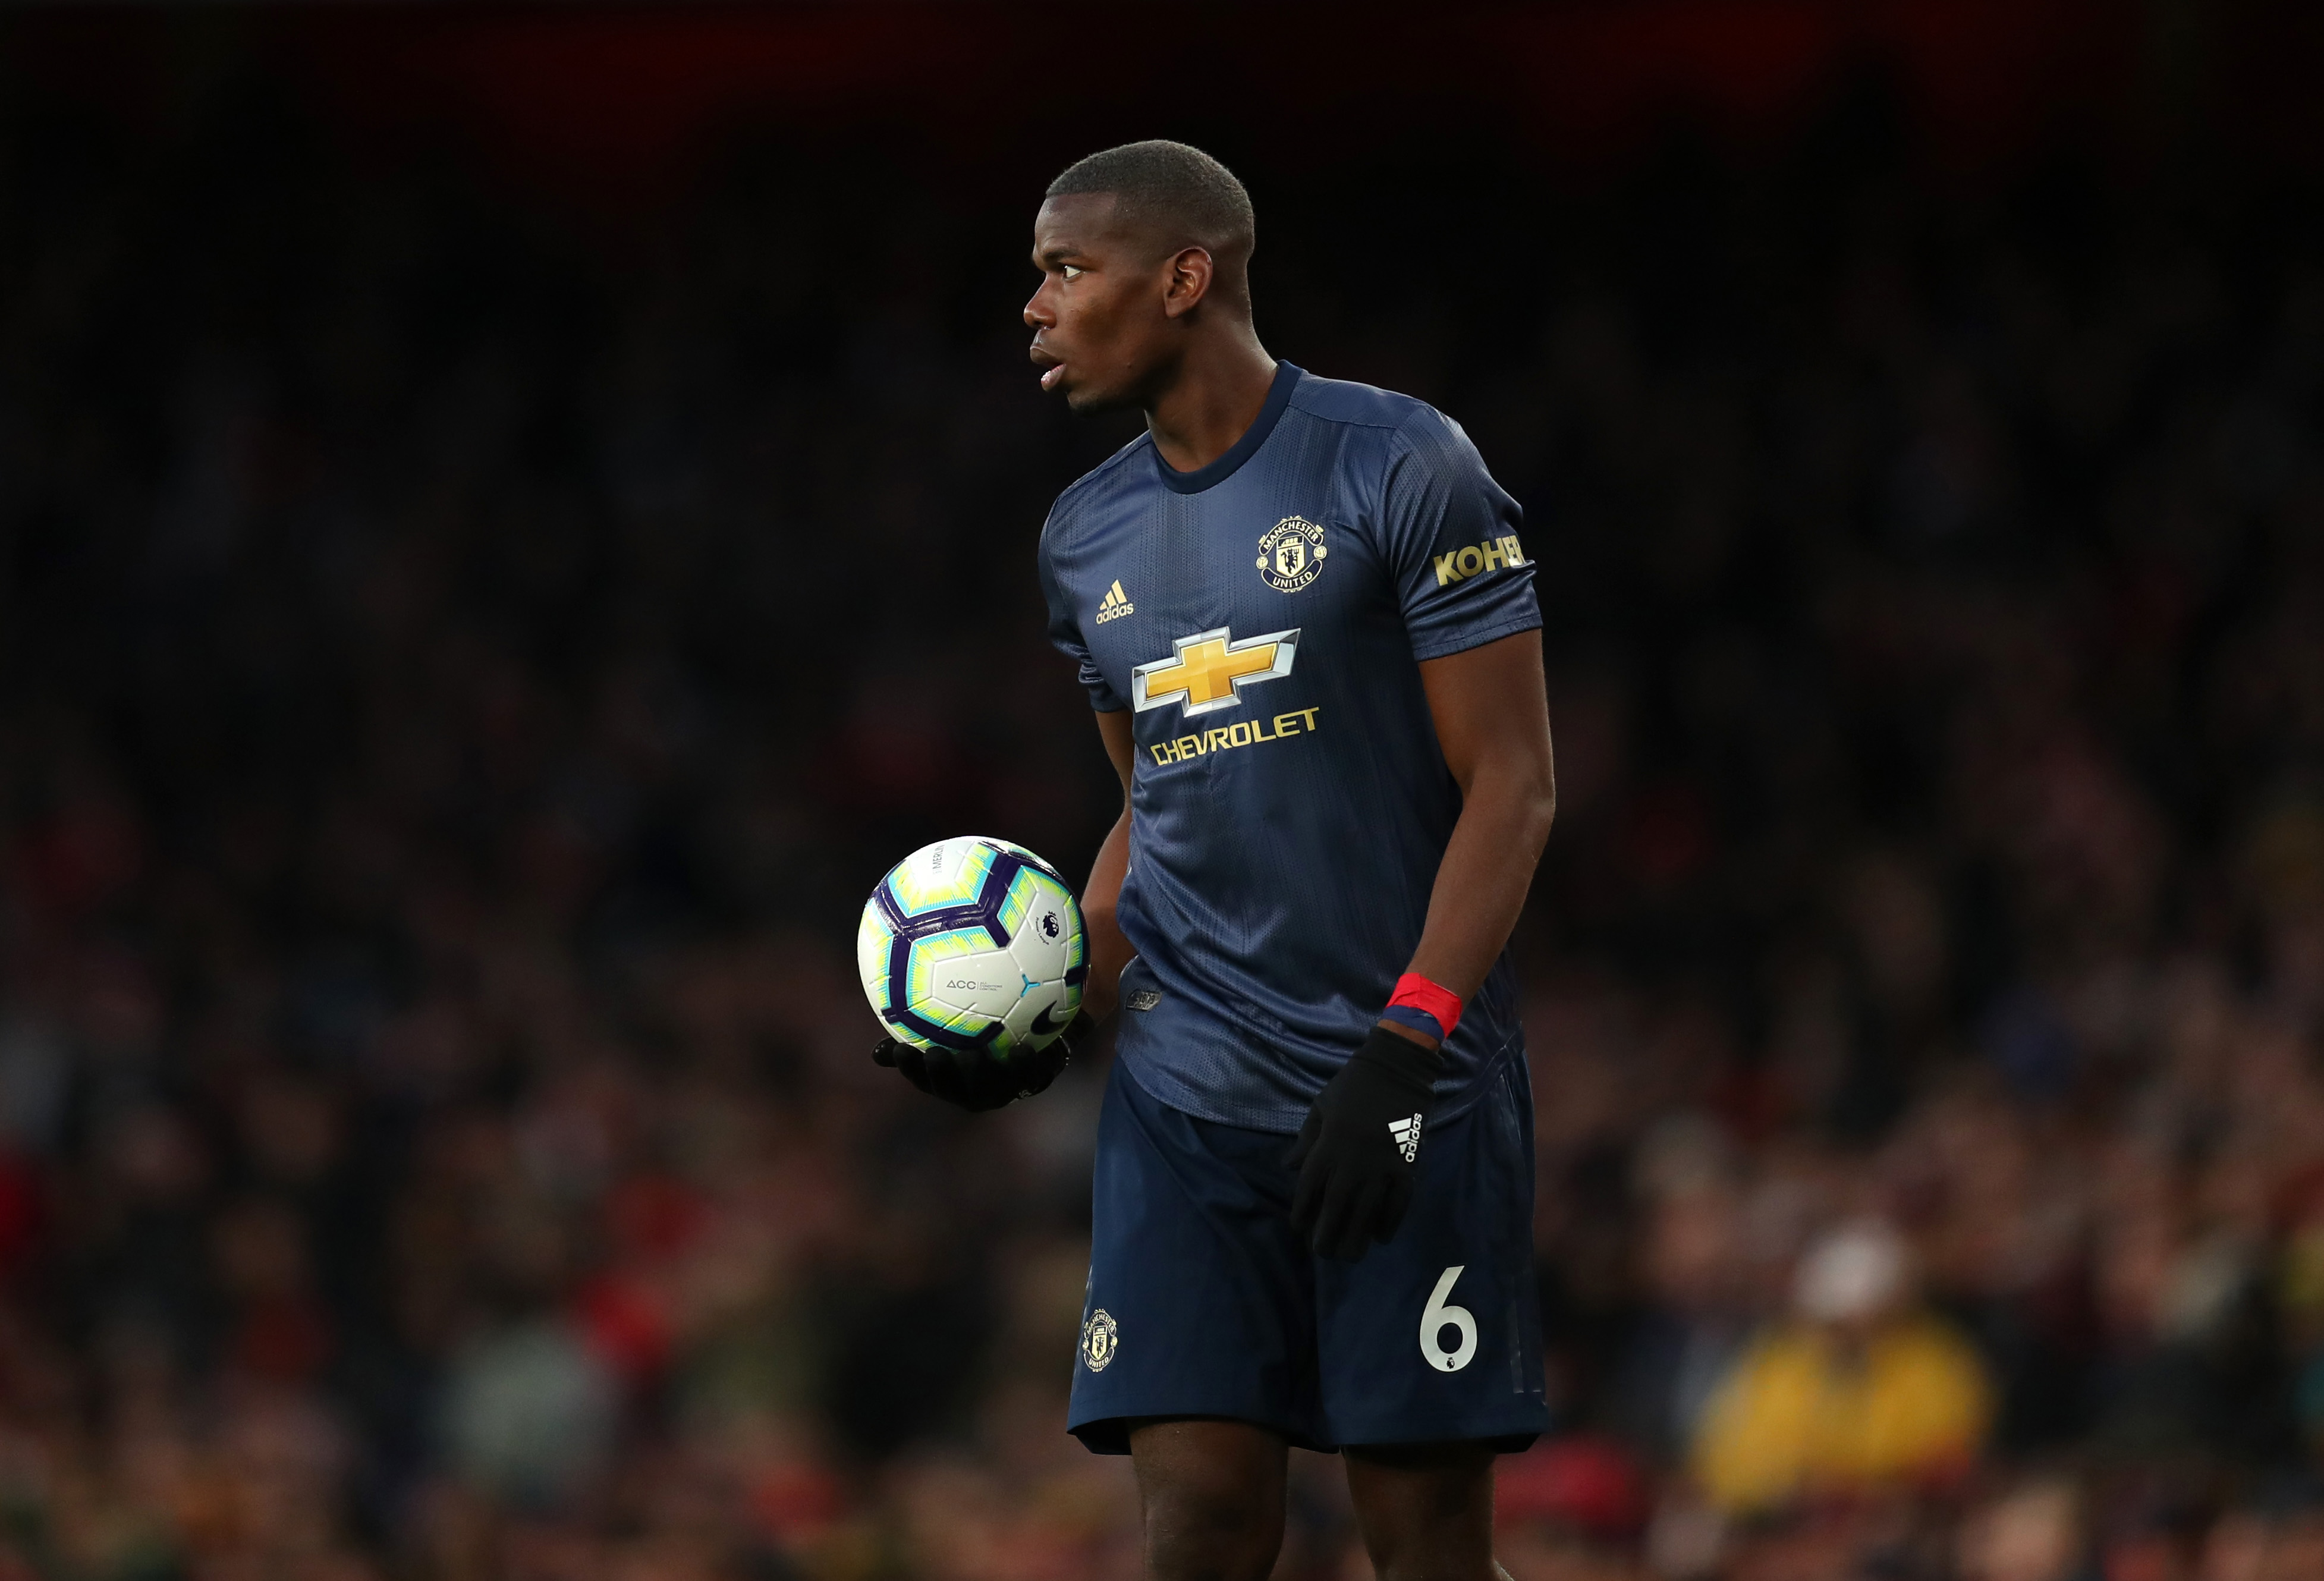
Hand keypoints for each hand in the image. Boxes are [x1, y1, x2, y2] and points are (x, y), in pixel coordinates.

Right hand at [871, 1011, 1095, 1111]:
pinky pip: (1029, 1077)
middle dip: (942, 1077)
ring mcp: (1004, 1089)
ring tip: (972, 1056)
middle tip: (934, 1055)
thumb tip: (882, 1037)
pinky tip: (1021, 1049)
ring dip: (979, 1076)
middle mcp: (974, 1089)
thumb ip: (919, 1025)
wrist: (1039, 1034)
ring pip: (989, 1089)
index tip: (900, 1049)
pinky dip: (1024, 1065)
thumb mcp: (951, 1025)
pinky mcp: (1034, 1080)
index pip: (923, 1077)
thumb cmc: (985, 1030)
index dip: (910, 1068)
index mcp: (950, 1079)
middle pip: (953, 1090)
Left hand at [1286, 1024, 1439, 1259]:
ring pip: (1368, 1210)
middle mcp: (1354, 1158)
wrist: (1398, 1068)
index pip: (1310, 1186)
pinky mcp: (1408, 1164)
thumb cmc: (1353, 1085)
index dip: (1302, 1210)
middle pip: (1337, 1205)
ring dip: (1357, 1236)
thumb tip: (1289, 1168)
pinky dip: (1390, 1221)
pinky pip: (1399, 1201)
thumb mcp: (1321, 1106)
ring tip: (1350, 1256)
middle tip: (1323, 1253)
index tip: (1299, 1229)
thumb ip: (1306, 1139)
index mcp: (1329, 1143)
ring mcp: (1383, 1164)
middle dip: (1327, 1233)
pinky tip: (1382, 1237)